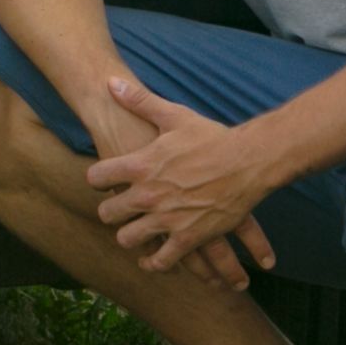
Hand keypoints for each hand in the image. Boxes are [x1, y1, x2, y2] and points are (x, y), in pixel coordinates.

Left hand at [83, 76, 280, 286]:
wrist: (249, 161)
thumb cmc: (212, 137)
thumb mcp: (174, 116)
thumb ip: (139, 101)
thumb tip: (110, 82)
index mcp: (140, 165)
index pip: (96, 178)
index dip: (97, 180)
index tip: (103, 182)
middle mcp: (148, 194)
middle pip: (107, 213)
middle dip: (109, 212)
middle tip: (115, 210)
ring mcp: (167, 219)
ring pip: (128, 239)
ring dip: (129, 237)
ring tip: (133, 232)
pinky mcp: (188, 238)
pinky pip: (160, 261)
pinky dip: (154, 262)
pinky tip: (152, 259)